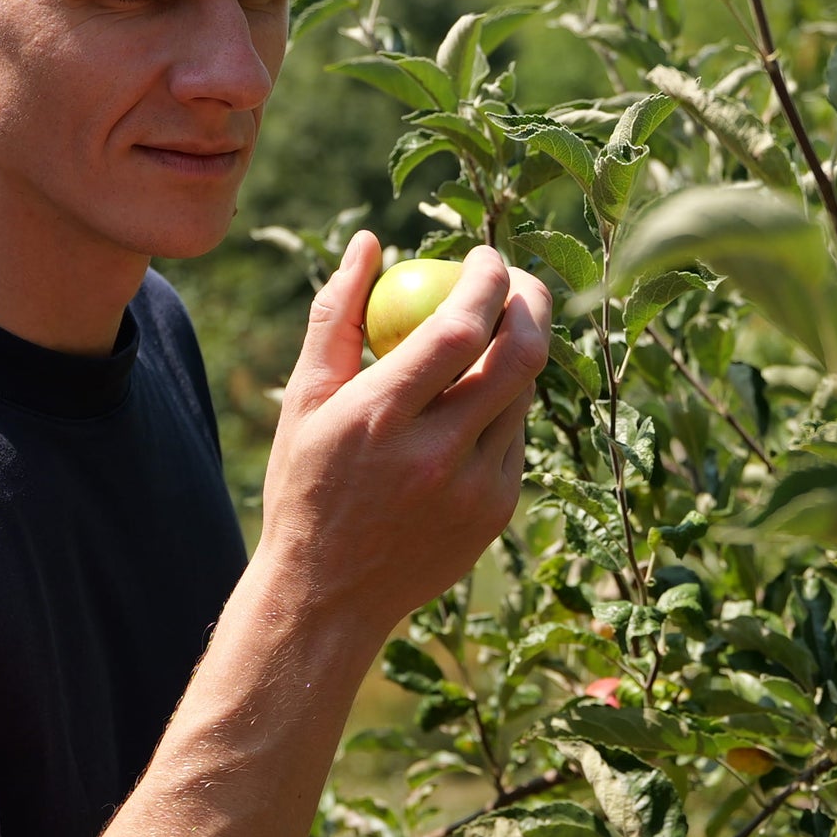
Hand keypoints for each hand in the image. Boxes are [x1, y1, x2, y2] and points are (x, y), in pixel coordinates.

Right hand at [254, 233, 550, 651]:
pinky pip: (516, 438)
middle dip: (531, 303)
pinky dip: (504, 408)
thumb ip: (337, 317)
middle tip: (517, 282)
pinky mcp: (497, 512)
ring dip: (517, 354)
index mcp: (381, 419)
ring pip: (523, 396)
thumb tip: (369, 240)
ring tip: (489, 338)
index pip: (460, 328)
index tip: (483, 256)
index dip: (486, 280)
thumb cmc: (306, 485)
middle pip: (519, 358)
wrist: (327, 596)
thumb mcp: (305, 402)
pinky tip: (474, 406)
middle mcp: (436, 455)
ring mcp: (475, 489)